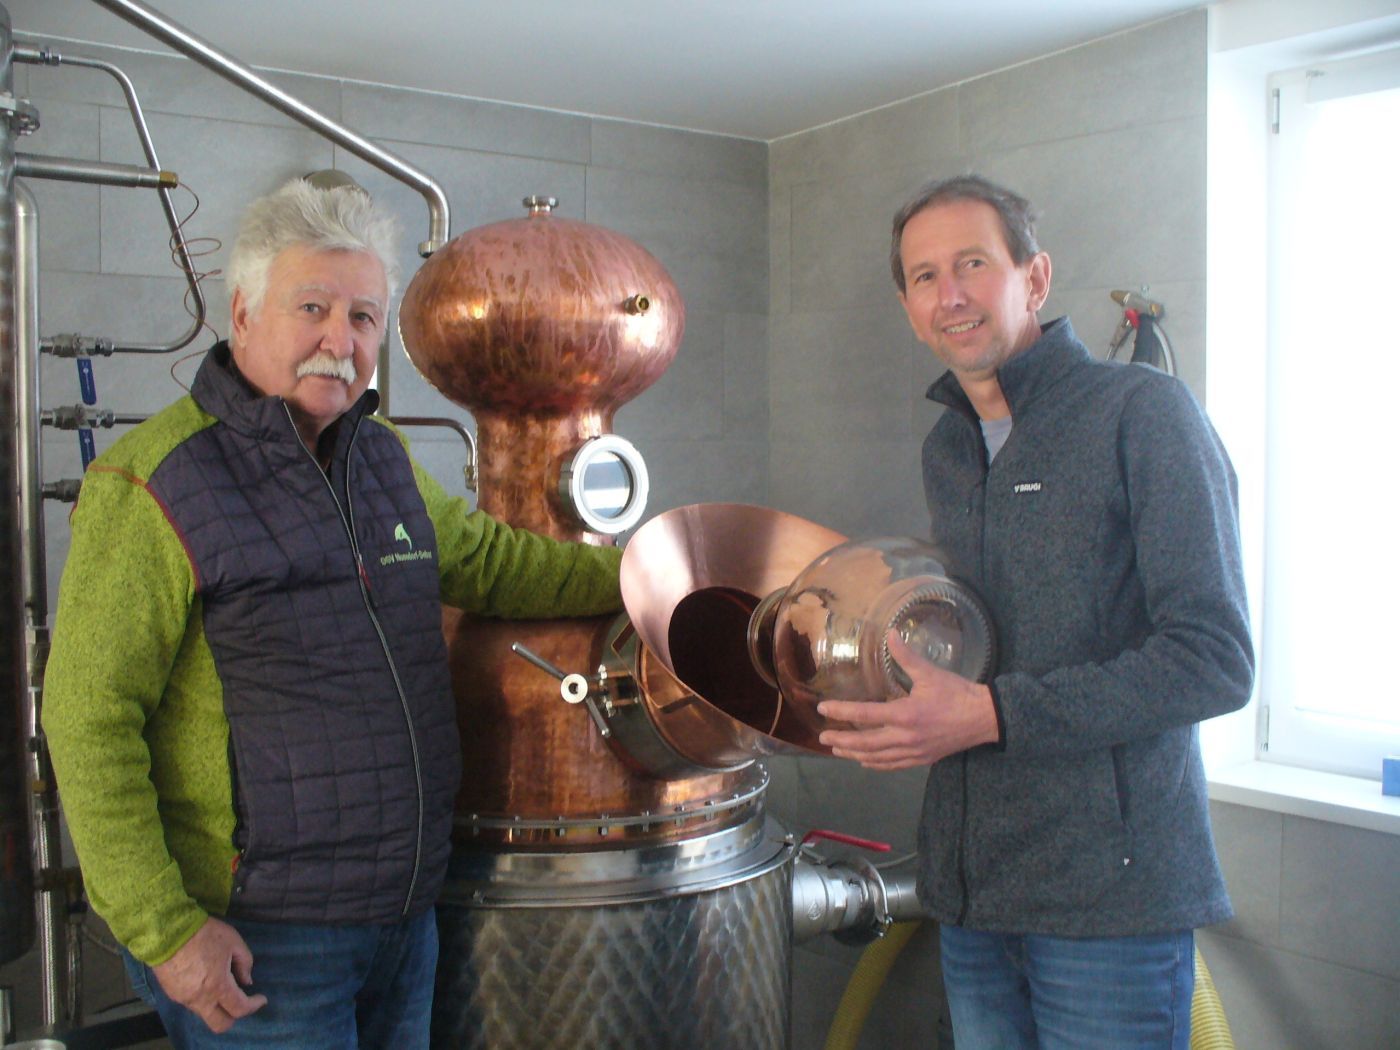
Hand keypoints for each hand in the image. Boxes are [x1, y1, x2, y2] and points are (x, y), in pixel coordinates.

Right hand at [152, 916, 267, 1033]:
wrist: (166, 931)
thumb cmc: (203, 933)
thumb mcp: (233, 941)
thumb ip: (245, 963)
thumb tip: (247, 981)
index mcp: (217, 986)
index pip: (239, 1008)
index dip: (254, 1006)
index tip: (261, 998)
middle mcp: (199, 999)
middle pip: (220, 1024)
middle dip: (234, 1016)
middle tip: (242, 1000)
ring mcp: (183, 999)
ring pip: (206, 1014)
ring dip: (218, 1006)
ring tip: (223, 985)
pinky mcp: (172, 994)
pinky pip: (193, 1004)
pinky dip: (204, 999)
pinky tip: (206, 981)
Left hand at [817, 630, 999, 769]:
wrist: (984, 718)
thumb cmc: (956, 693)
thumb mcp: (930, 672)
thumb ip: (906, 655)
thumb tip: (890, 633)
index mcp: (905, 714)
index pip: (865, 714)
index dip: (842, 711)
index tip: (823, 708)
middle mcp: (905, 737)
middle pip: (865, 742)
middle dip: (841, 740)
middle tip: (823, 737)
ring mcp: (913, 751)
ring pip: (876, 757)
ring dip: (854, 753)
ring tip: (837, 750)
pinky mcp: (921, 760)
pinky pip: (892, 765)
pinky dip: (875, 764)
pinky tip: (865, 761)